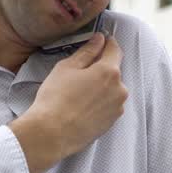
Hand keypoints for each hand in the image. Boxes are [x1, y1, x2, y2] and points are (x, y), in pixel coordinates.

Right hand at [10, 33, 125, 172]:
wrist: (52, 133)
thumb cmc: (56, 98)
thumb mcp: (67, 67)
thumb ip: (87, 51)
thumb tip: (99, 39)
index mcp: (110, 71)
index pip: (115, 49)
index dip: (107, 43)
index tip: (99, 41)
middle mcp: (120, 89)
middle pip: (113, 70)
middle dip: (100, 68)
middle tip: (79, 73)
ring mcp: (118, 107)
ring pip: (111, 89)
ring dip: (101, 86)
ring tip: (78, 93)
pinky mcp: (112, 122)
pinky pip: (109, 104)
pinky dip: (99, 102)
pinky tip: (82, 106)